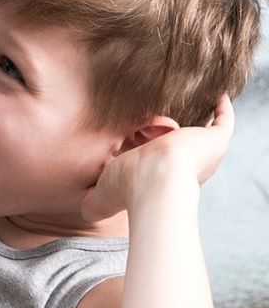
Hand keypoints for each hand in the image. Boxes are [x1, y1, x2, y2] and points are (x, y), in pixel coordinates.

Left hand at [81, 95, 233, 221]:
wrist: (156, 180)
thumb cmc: (128, 188)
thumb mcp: (101, 196)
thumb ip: (93, 203)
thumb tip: (83, 212)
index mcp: (159, 179)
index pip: (151, 158)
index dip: (138, 144)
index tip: (125, 137)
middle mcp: (183, 168)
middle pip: (173, 144)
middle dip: (157, 132)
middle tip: (142, 127)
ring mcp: (201, 154)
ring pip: (194, 132)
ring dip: (181, 122)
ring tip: (168, 113)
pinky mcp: (215, 141)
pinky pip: (224, 121)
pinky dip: (223, 109)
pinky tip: (219, 95)